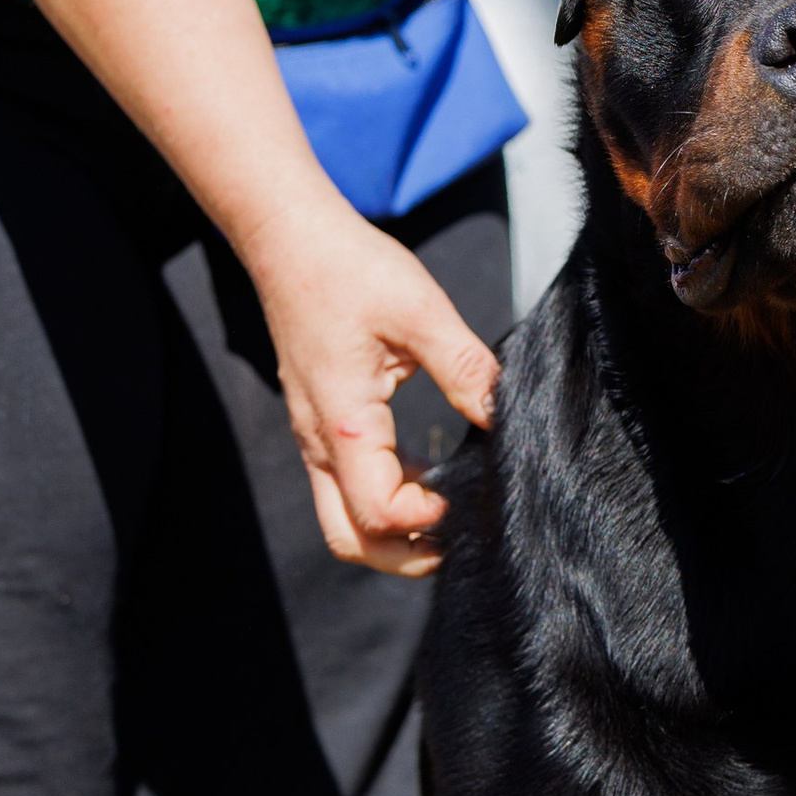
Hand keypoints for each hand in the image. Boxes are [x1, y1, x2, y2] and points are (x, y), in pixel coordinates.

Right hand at [242, 192, 500, 574]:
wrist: (289, 239)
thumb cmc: (348, 268)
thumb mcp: (420, 311)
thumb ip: (467, 367)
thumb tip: (506, 416)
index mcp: (344, 422)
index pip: (379, 513)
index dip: (427, 521)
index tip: (467, 496)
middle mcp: (320, 442)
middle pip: (350, 539)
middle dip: (403, 556)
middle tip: (457, 540)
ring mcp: (314, 437)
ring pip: (342, 519)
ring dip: (392, 532)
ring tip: (447, 512)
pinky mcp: (320, 424)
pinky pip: (344, 486)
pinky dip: (383, 499)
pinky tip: (424, 477)